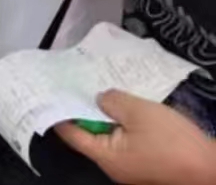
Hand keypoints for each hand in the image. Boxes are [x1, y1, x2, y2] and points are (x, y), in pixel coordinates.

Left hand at [55, 90, 215, 184]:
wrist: (214, 170)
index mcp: (105, 157)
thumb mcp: (139, 113)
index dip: (60, 111)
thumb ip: (113, 102)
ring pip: (110, 136)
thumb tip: (99, 98)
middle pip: (89, 135)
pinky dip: (124, 123)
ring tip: (102, 88)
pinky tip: (127, 105)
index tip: (53, 90)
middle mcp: (113, 166)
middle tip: (78, 83)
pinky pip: (127, 140)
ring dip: (106, 114)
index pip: (71, 134)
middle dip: (84, 109)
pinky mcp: (147, 163)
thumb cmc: (174, 143)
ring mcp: (131, 167)